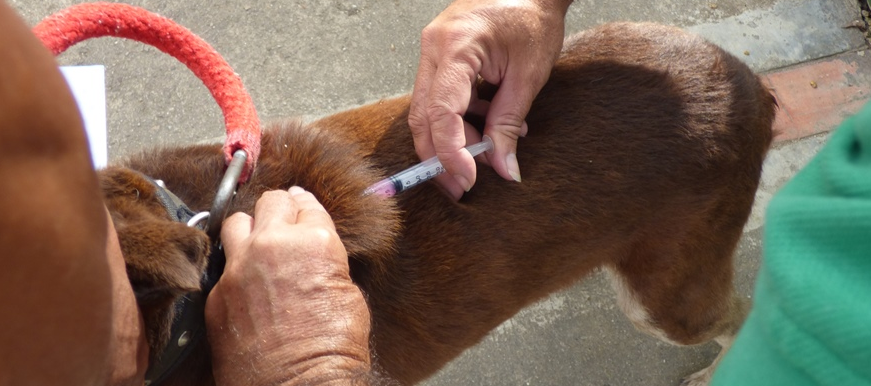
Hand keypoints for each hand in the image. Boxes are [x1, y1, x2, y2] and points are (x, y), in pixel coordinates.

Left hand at [206, 187, 372, 385]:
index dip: (307, 207)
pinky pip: (223, 265)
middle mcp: (273, 245)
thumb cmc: (333, 347)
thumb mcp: (348, 294)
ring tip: (259, 242)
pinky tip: (246, 280)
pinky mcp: (217, 293)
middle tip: (285, 219)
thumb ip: (327, 262)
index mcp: (314, 241)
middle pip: (271, 202)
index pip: (307, 204)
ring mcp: (239, 267)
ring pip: (236, 222)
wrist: (298, 385)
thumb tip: (318, 256)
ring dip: (250, 227)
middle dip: (280, 208)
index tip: (304, 207)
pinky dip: (235, 267)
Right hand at [409, 0, 571, 199]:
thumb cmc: (534, 19)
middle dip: (441, 157)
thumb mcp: (528, 77)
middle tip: (462, 187)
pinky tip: (488, 126)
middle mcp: (434, 47)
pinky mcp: (438, 56)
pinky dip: (458, 120)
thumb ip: (509, 125)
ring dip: (454, 140)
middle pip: (423, 117)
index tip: (468, 181)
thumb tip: (503, 170)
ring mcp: (432, 50)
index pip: (440, 112)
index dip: (451, 153)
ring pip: (427, 111)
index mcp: (456, 47)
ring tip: (490, 152)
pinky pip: (438, 98)